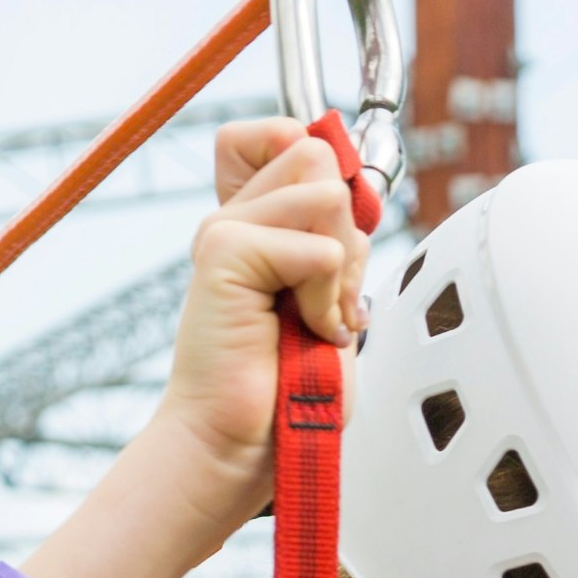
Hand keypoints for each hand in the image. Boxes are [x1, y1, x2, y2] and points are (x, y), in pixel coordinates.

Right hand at [148, 121, 372, 541]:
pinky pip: (319, 248)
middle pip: (320, 154)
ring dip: (341, 269)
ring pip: (327, 193)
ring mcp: (223, 231)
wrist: (239, 446)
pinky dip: (327, 298)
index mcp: (253, 220)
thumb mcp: (331, 292)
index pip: (290, 131)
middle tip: (326, 296)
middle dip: (348, 229)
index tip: (330, 245)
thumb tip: (354, 181)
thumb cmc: (285, 392)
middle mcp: (233, 217)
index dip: (329, 169)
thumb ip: (337, 233)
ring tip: (313, 318)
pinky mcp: (223, 253)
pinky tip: (304, 331)